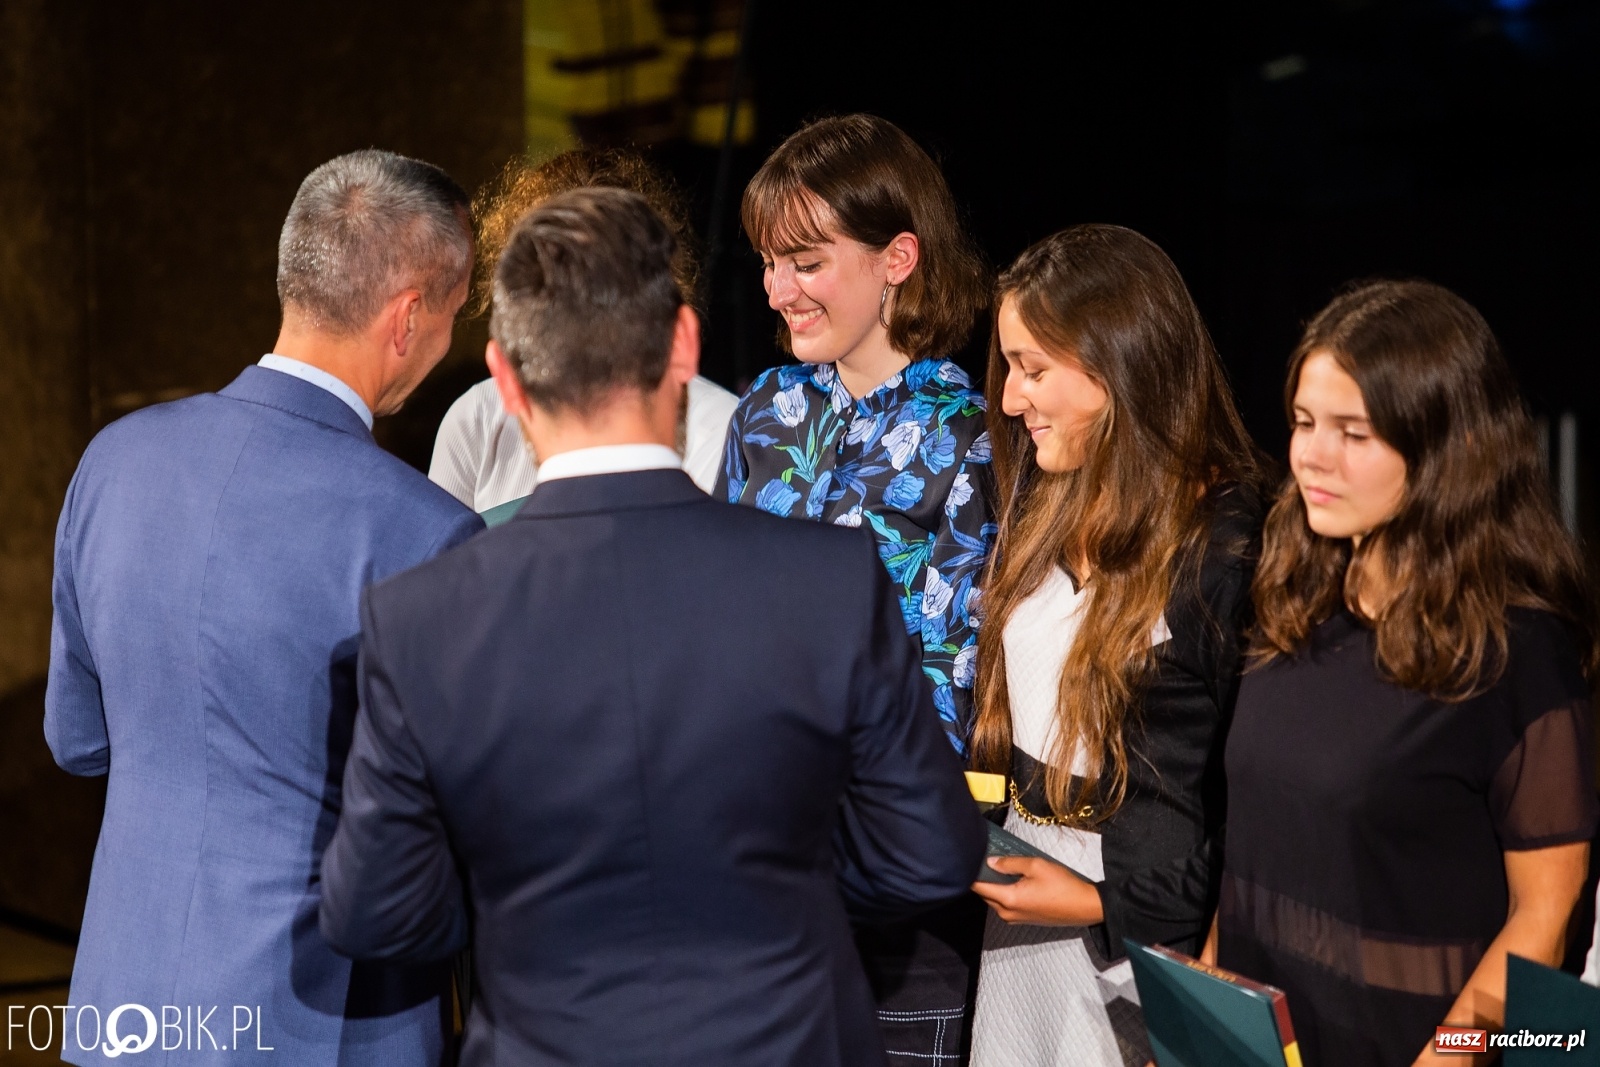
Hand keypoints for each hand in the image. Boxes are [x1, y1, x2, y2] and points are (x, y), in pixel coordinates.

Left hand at [971, 856, 1103, 925]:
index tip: (969, 859)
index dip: (972, 874)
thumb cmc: (1062, 884)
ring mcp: (1015, 919)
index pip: (979, 888)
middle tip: (984, 859)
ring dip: (993, 886)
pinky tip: (1010, 879)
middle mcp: (1007, 913)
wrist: (1084, 907)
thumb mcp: (1036, 866)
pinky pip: (1005, 906)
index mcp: (1009, 899)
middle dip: (982, 879)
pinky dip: (1003, 893)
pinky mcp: (1024, 920)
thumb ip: (1010, 863)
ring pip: (995, 901)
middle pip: (985, 895)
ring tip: (998, 866)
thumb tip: (990, 862)